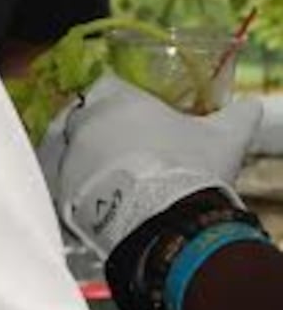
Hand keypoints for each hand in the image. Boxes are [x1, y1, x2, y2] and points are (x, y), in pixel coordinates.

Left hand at [39, 80, 278, 271]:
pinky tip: (96, 200)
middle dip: (98, 131)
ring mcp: (66, 158)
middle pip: (80, 119)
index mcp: (116, 100)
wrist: (168, 222)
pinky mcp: (58, 191)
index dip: (118, 101)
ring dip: (84, 160)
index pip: (105, 87)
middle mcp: (82, 124)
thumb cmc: (193, 169)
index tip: (133, 117)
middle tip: (125, 151)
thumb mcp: (226, 136)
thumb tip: (251, 105)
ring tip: (112, 179)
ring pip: (65, 151)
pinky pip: (58, 183)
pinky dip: (73, 188)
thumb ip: (238, 114)